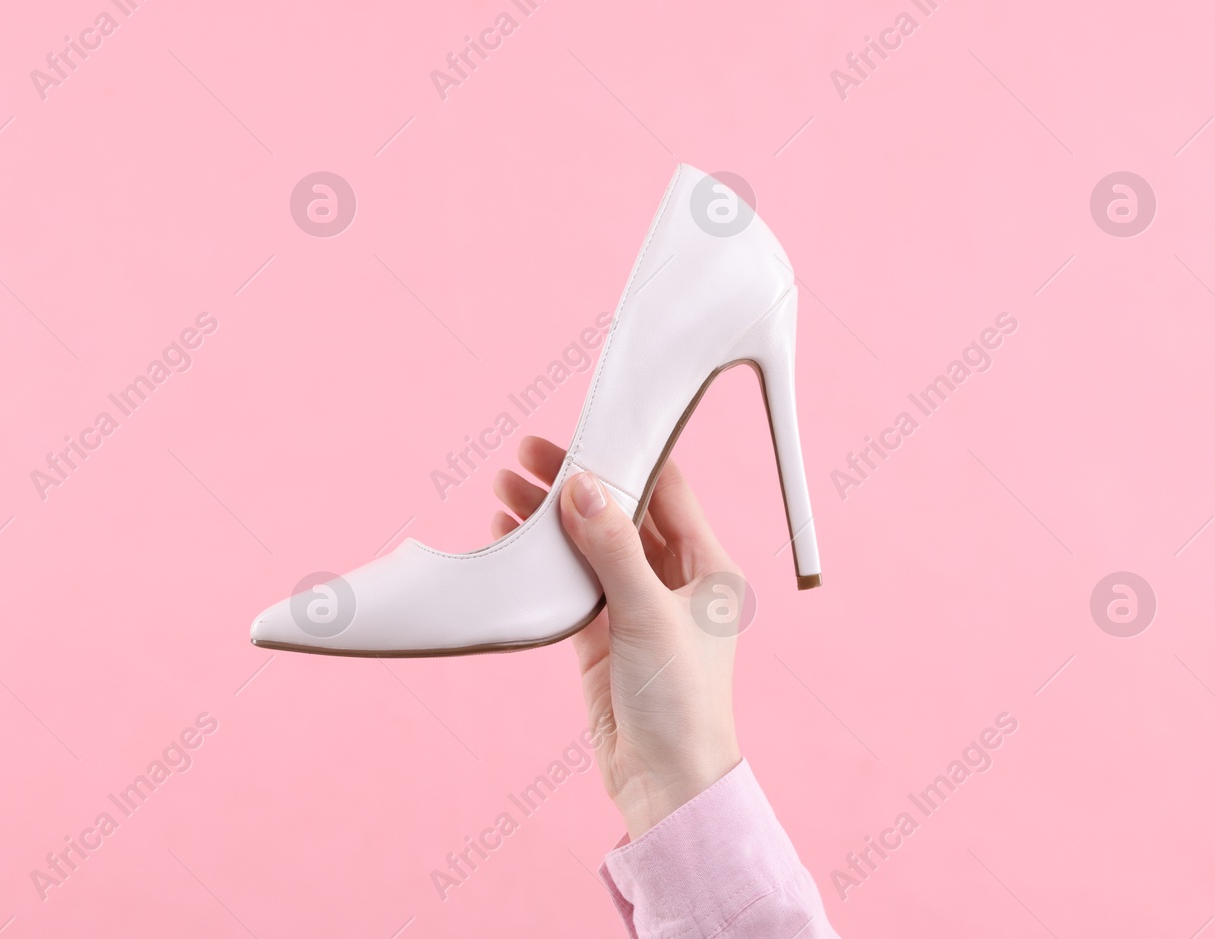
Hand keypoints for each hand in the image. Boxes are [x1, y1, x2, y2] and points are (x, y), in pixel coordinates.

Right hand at [491, 436, 744, 838]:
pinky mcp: (604, 634)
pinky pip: (571, 581)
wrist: (666, 783)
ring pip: (590, 544)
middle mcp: (676, 580)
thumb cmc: (679, 701)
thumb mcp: (647, 612)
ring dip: (551, 517)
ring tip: (504, 488)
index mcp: (710, 566)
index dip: (622, 456)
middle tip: (524, 456)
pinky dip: (544, 558)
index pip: (666, 490)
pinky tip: (511, 535)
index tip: (578, 431)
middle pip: (621, 512)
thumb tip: (581, 484)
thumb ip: (612, 545)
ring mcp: (637, 606)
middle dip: (574, 482)